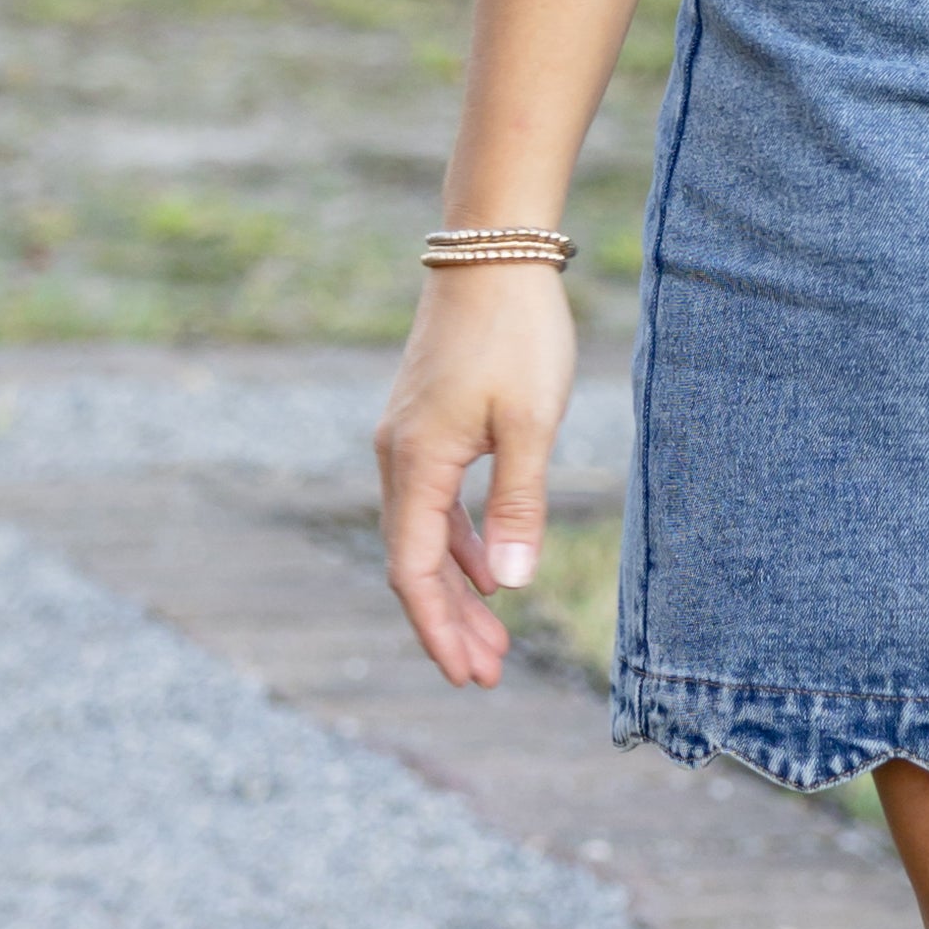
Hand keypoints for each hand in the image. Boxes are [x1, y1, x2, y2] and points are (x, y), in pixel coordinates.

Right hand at [376, 264, 578, 688]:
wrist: (492, 252)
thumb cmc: (516, 333)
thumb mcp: (530, 424)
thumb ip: (519, 505)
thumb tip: (511, 589)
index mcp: (415, 463)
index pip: (412, 571)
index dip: (438, 628)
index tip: (465, 676)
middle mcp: (398, 458)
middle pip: (413, 563)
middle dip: (449, 622)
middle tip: (486, 676)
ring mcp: (408, 442)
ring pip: (424, 537)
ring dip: (457, 589)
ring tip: (494, 641)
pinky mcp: (428, 426)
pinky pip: (435, 506)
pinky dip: (460, 546)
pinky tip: (491, 573)